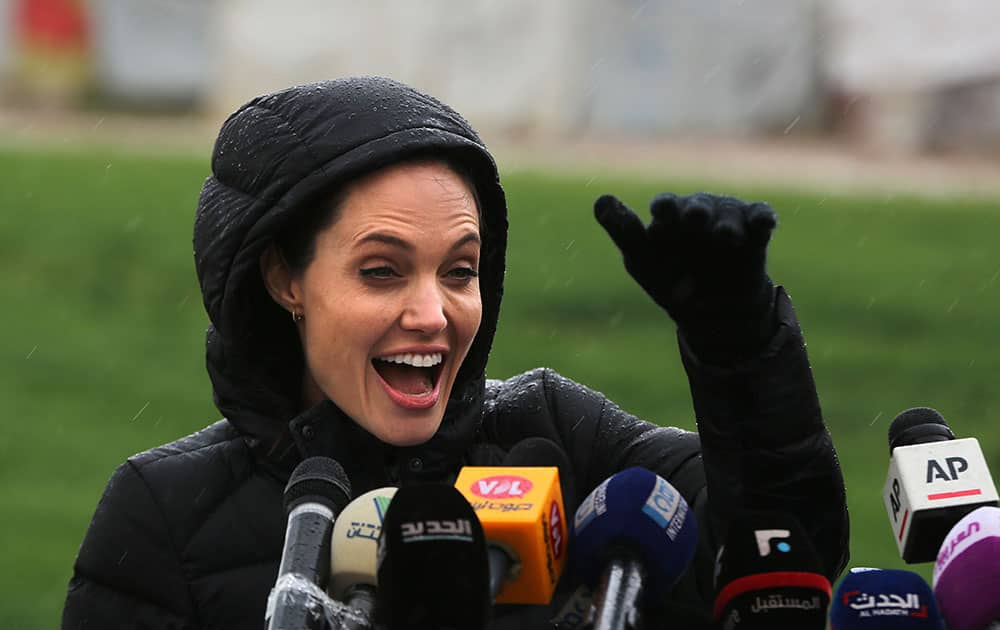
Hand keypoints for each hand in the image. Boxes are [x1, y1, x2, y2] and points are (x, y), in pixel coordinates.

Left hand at [594, 192, 777, 360]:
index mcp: (669, 217)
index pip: (665, 206)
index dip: (665, 209)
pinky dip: (763, 219)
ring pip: (728, 215)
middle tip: (695, 220)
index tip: (663, 212)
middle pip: (698, 208)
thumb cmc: (668, 277)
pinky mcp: (755, 231)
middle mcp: (698, 212)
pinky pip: (761, 219)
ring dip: (726, 225)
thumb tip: (601, 200)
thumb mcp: (642, 259)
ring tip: (725, 237)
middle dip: (697, 213)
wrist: (712, 310)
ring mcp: (727, 220)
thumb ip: (624, 231)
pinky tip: (763, 223)